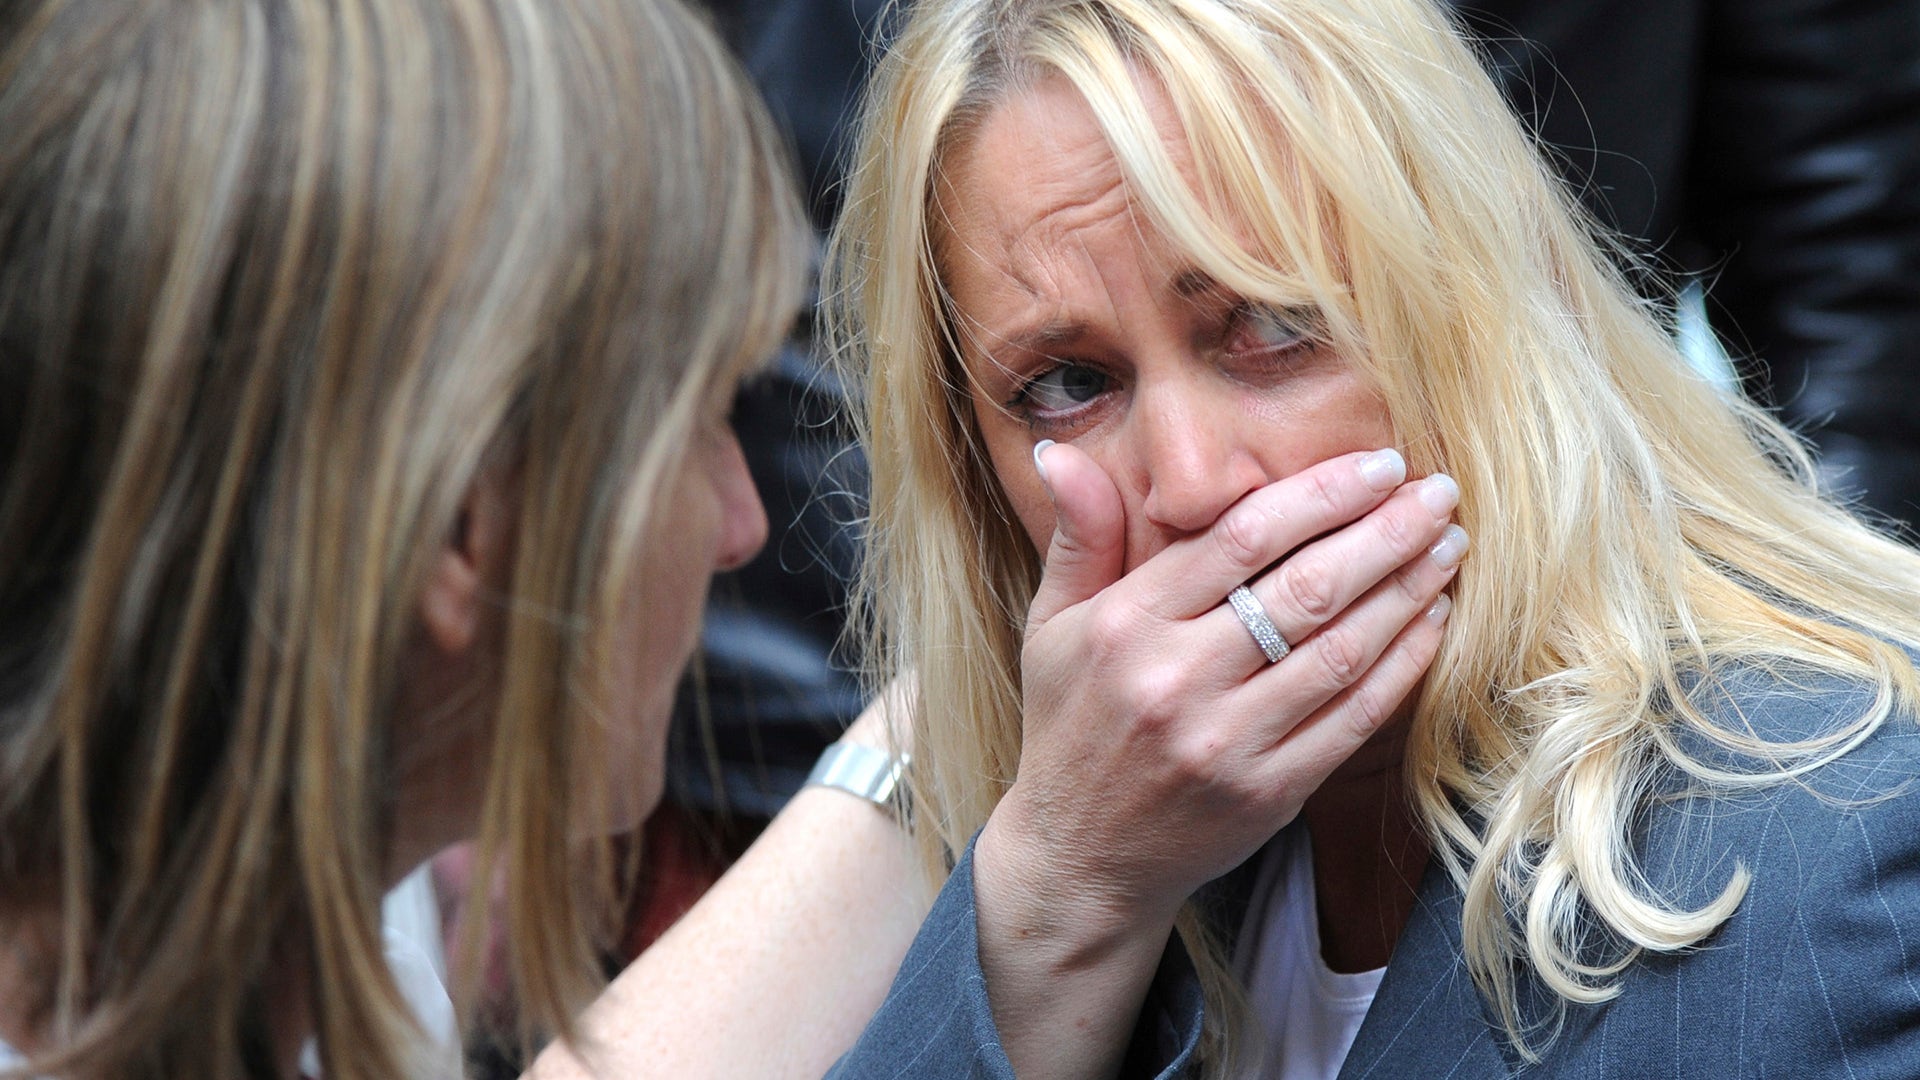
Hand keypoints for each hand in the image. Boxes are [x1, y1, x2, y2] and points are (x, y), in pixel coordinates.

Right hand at [979, 443, 1461, 944]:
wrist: (1078, 856)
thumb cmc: (1069, 724)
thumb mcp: (1051, 623)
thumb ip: (1079, 535)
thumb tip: (1062, 450)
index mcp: (1128, 625)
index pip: (1242, 539)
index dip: (1321, 494)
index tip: (1378, 465)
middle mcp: (1177, 681)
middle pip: (1305, 587)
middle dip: (1386, 531)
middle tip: (1438, 491)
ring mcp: (1227, 742)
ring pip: (1341, 649)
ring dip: (1408, 590)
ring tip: (1448, 546)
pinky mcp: (1269, 792)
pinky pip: (1353, 716)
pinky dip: (1403, 663)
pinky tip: (1432, 620)